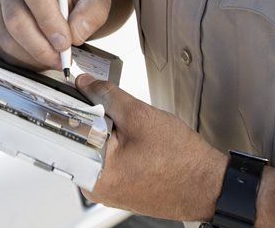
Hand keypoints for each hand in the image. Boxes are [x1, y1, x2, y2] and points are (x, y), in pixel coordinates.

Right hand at [0, 0, 110, 70]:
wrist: (60, 5)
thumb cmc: (75, 0)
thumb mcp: (95, 0)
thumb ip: (92, 12)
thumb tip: (75, 33)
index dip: (49, 20)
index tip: (65, 42)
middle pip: (16, 19)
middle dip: (40, 46)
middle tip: (61, 60)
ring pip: (7, 38)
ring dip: (33, 57)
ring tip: (54, 60)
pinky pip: (0, 49)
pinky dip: (21, 61)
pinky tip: (38, 59)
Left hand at [76, 74, 227, 221]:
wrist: (209, 184)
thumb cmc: (182, 161)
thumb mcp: (140, 116)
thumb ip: (106, 95)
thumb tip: (85, 84)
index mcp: (95, 174)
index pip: (65, 134)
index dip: (67, 108)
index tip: (70, 94)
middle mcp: (95, 187)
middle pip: (76, 140)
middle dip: (88, 119)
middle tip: (107, 111)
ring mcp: (106, 189)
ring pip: (91, 147)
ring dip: (101, 130)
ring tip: (125, 128)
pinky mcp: (117, 187)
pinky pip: (104, 158)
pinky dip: (111, 143)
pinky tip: (129, 139)